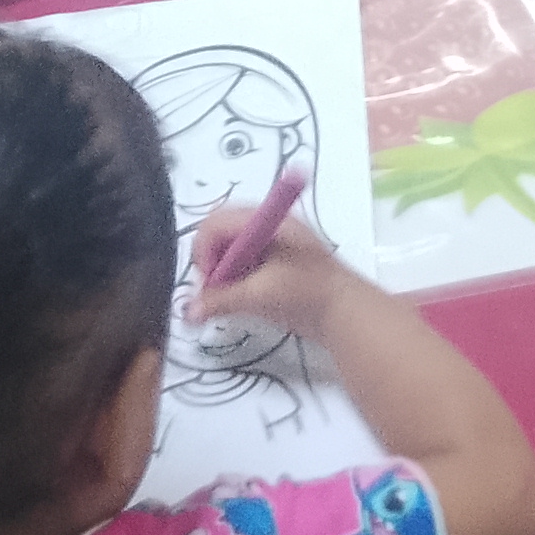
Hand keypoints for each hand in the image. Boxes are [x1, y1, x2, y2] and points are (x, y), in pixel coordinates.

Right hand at [188, 191, 343, 336]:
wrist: (347, 313)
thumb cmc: (306, 295)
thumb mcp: (260, 295)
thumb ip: (220, 300)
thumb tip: (187, 312)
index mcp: (266, 221)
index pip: (216, 223)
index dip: (204, 253)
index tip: (210, 285)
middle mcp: (267, 226)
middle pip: (220, 235)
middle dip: (211, 264)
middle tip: (214, 294)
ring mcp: (272, 244)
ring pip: (229, 252)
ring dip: (221, 275)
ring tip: (227, 301)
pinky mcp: (275, 264)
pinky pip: (242, 265)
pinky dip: (233, 282)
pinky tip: (241, 301)